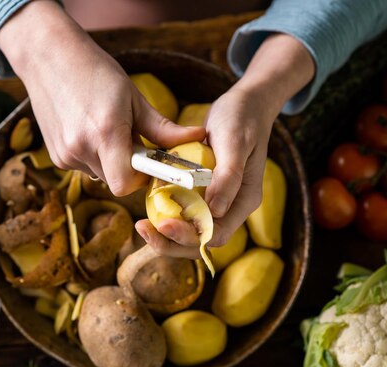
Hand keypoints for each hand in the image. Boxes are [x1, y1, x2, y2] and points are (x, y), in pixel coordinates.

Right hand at [0, 1, 204, 195]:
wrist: (48, 56)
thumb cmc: (96, 72)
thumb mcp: (134, 97)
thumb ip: (163, 128)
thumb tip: (198, 137)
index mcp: (105, 133)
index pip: (125, 184)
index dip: (140, 179)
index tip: (148, 162)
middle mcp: (81, 148)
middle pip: (116, 180)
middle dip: (129, 167)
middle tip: (131, 139)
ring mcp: (65, 154)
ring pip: (101, 174)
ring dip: (110, 161)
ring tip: (106, 128)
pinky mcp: (55, 157)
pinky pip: (84, 167)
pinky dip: (93, 156)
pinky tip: (88, 129)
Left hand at [134, 85, 274, 257]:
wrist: (244, 106)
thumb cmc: (241, 119)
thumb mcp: (234, 142)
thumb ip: (228, 177)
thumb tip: (215, 210)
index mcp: (244, 200)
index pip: (216, 234)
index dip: (189, 236)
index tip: (163, 225)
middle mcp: (232, 206)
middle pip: (201, 239)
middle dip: (172, 242)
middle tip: (143, 229)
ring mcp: (219, 201)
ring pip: (192, 230)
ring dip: (167, 233)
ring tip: (142, 225)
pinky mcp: (206, 193)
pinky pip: (186, 212)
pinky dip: (168, 215)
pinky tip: (149, 208)